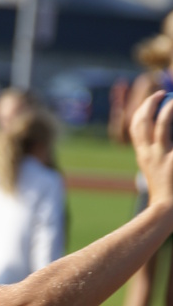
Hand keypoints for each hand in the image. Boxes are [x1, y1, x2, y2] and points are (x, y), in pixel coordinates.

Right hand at [130, 91, 172, 206]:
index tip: (151, 102)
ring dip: (168, 108)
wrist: (167, 210)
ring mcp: (161, 157)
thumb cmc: (166, 195)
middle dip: (148, 104)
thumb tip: (164, 142)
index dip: (142, 111)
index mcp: (143, 157)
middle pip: (141, 123)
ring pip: (162, 124)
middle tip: (161, 94)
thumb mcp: (157, 173)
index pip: (136, 129)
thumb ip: (157, 158)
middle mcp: (148, 154)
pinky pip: (172, 133)